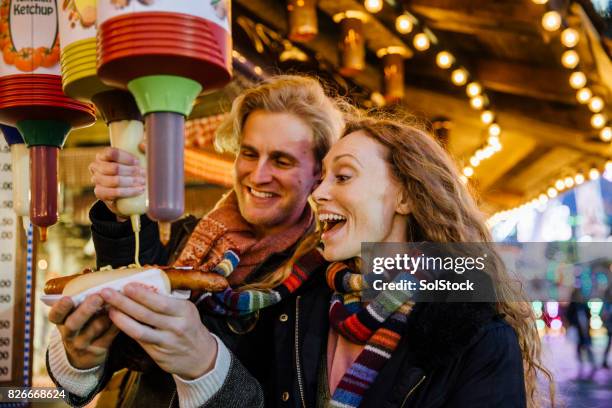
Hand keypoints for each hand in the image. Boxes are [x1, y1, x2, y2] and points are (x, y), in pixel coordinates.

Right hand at [48, 295, 119, 368]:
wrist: (84, 355)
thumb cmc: (81, 324)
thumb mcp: (74, 314)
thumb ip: (80, 299)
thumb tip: (91, 275)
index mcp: (61, 322)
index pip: (55, 316)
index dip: (60, 308)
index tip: (67, 298)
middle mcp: (69, 335)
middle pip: (74, 323)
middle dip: (86, 310)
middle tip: (98, 297)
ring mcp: (82, 344)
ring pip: (95, 328)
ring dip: (106, 315)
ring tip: (115, 302)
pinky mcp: (98, 350)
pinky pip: (109, 335)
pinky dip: (117, 323)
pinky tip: (123, 313)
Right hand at [89, 147, 145, 219]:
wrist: (128, 190)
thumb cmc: (134, 169)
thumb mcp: (140, 157)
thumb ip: (145, 147)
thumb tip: (141, 145)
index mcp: (103, 155)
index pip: (111, 153)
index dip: (126, 158)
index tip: (138, 162)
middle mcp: (96, 166)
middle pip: (114, 168)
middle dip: (131, 172)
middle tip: (144, 174)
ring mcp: (96, 180)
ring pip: (113, 181)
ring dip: (131, 182)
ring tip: (143, 182)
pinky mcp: (99, 193)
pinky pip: (111, 193)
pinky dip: (127, 192)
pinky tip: (138, 190)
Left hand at [100, 284, 217, 379]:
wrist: (201, 356)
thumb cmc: (190, 327)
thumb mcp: (187, 310)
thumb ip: (169, 300)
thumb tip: (144, 285)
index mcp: (185, 311)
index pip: (161, 302)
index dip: (142, 295)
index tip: (127, 285)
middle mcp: (176, 327)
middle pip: (146, 314)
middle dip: (124, 302)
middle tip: (107, 292)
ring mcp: (167, 342)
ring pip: (139, 330)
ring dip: (121, 318)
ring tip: (108, 308)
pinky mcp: (158, 355)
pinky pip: (139, 340)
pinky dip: (127, 330)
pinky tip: (117, 321)